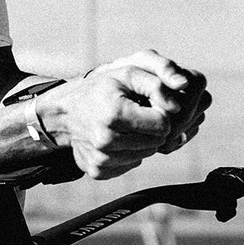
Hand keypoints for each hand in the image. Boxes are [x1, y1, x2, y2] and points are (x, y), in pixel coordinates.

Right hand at [46, 51, 207, 178]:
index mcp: (114, 115)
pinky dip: (128, 152)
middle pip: (157, 142)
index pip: (163, 124)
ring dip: (141, 141)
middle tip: (136, 115)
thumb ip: (157, 84)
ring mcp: (101, 159)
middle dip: (152, 128)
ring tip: (124, 126)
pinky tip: (116, 139)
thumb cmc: (100, 89)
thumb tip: (178, 107)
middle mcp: (106, 141)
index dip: (160, 113)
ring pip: (146, 155)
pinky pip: (131, 165)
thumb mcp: (126, 73)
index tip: (147, 106)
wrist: (65, 113)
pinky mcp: (98, 171)